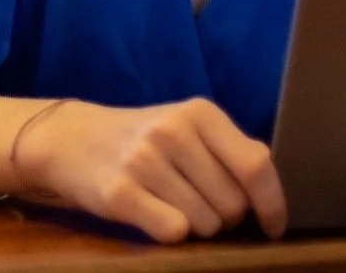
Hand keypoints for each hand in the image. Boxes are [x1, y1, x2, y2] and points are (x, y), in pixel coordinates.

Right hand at [11, 97, 286, 243]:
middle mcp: (171, 131)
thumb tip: (272, 193)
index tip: (272, 226)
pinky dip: (170, 232)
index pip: (256, 166)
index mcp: (199, 112)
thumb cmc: (145, 140)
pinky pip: (173, 232)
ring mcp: (143, 161)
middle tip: (199, 203)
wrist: (72, 140)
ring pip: (205, 224)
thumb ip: (231, 151)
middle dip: (225, 217)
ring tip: (171, 203)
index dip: (273, 205)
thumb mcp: (188, 128)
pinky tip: (152, 212)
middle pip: (233, 205)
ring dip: (197, 226)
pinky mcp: (120, 193)